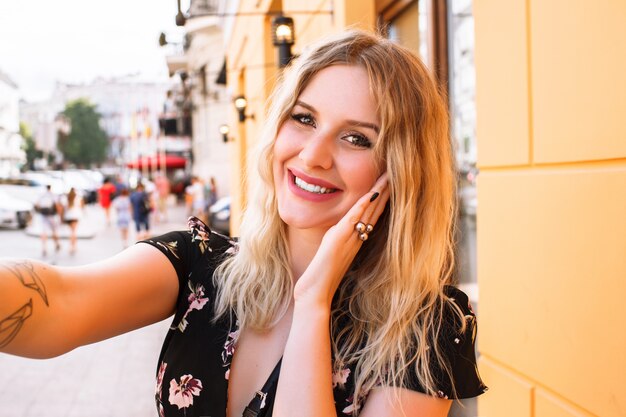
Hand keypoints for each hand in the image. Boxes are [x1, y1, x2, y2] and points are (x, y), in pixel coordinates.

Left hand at [294, 172, 389, 307]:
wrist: (315, 295)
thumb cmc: (320, 277)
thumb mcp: (330, 252)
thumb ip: (338, 239)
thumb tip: (339, 229)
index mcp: (356, 240)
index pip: (372, 214)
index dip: (381, 198)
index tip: (389, 181)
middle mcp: (358, 238)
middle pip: (376, 210)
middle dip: (386, 191)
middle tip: (396, 173)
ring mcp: (350, 239)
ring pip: (368, 212)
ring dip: (379, 193)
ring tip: (389, 176)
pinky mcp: (339, 240)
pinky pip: (353, 220)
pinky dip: (362, 206)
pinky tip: (370, 194)